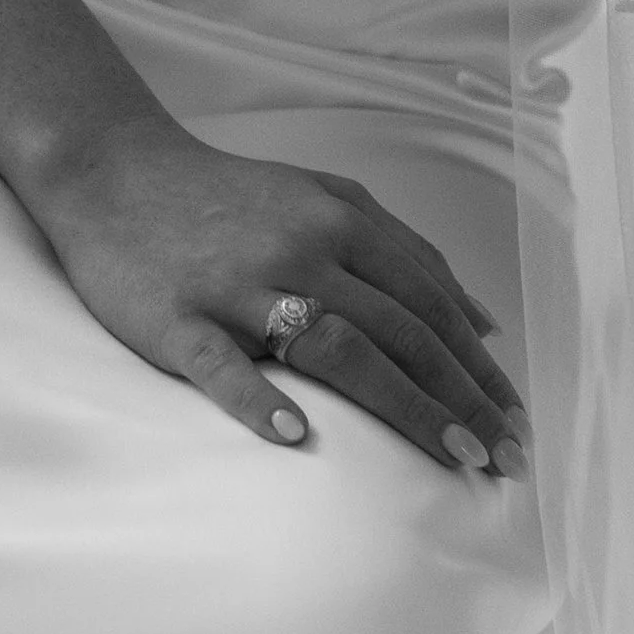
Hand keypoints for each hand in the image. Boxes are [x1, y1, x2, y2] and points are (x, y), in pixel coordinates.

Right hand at [31, 105, 529, 474]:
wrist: (117, 175)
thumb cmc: (232, 199)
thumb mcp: (326, 200)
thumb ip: (404, 250)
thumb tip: (483, 321)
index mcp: (342, 222)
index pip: (430, 303)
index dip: (479, 366)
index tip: (517, 422)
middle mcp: (303, 249)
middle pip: (401, 329)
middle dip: (463, 397)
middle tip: (507, 458)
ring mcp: (241, 285)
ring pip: (337, 347)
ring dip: (404, 404)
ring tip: (452, 457)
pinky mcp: (179, 318)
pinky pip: (223, 365)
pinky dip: (260, 399)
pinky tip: (296, 436)